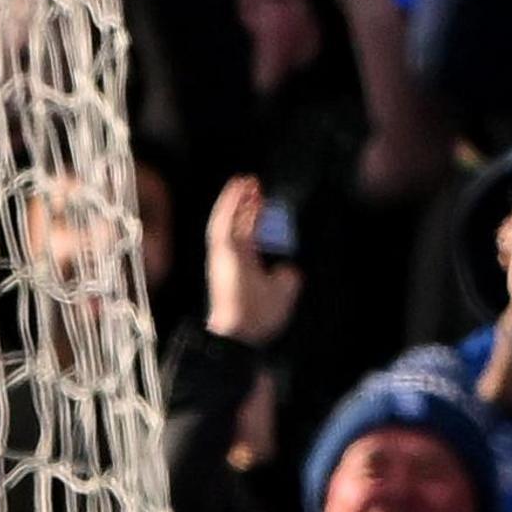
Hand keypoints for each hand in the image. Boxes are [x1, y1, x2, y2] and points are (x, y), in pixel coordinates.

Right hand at [204, 177, 304, 346]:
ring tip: (245, 180)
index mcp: (244, 265)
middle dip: (245, 203)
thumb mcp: (284, 291)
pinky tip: (237, 188)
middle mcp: (231, 257)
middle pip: (237, 222)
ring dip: (235, 198)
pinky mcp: (221, 251)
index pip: (247, 233)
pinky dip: (230, 204)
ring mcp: (224, 254)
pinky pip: (223, 221)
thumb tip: (291, 268)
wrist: (244, 331)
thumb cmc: (261, 316)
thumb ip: (287, 276)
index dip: (253, 215)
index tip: (260, 200)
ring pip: (227, 218)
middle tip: (254, 184)